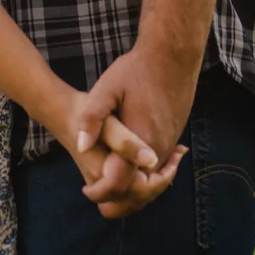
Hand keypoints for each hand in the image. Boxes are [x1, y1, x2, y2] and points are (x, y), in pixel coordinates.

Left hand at [75, 44, 198, 213]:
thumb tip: (81, 146)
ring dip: (132, 187)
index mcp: (140, 142)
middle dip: (117, 198)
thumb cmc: (137, 70)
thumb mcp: (107, 88)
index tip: (86, 190)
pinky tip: (128, 163)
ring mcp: (169, 145)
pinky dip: (145, 173)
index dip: (100, 192)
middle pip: (139, 192)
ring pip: (151, 181)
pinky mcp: (174, 137)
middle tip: (96, 193)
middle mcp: (158, 150)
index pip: (120, 184)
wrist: (173, 56)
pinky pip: (159, 167)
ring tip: (108, 182)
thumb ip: (92, 118)